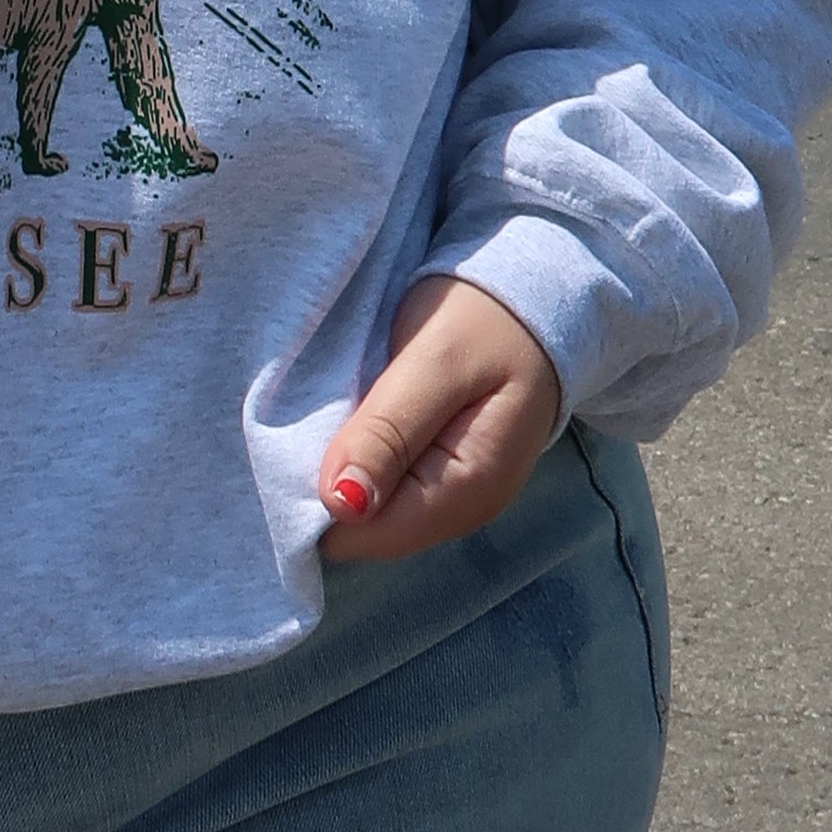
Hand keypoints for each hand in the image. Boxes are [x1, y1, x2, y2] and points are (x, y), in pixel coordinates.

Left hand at [317, 275, 563, 563]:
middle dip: (326, 484)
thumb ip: (389, 431)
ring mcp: (453, 498)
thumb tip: (340, 503)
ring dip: (342, 467)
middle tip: (313, 414)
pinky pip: (383, 486)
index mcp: (466, 492)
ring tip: (332, 408)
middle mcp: (461, 512)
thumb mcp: (437, 361)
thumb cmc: (485, 318)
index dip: (317, 498)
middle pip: (363, 529)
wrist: (536, 296)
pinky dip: (359, 455)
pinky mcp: (441, 477)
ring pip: (369, 510)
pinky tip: (354, 417)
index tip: (295, 441)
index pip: (363, 535)